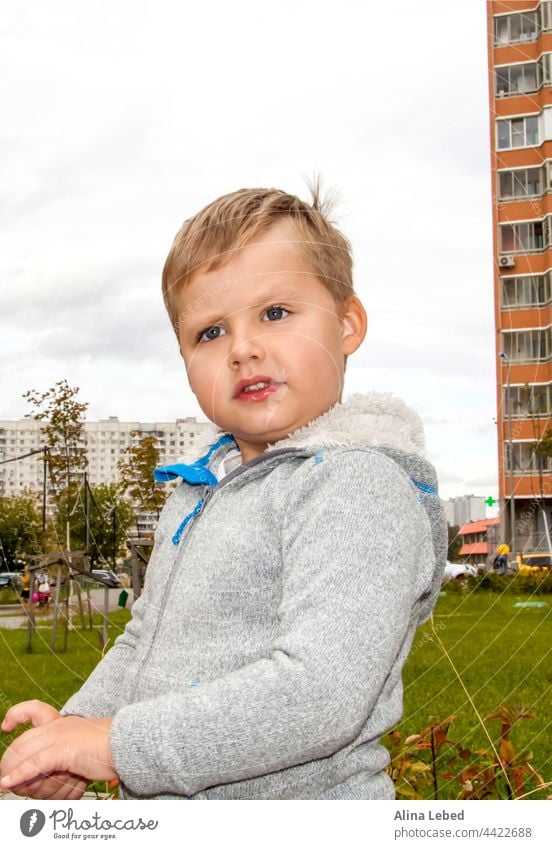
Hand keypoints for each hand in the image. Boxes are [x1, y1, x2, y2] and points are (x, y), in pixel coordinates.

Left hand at [1, 702, 116, 797]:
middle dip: (8, 762)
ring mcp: (61, 736)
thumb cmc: (111, 751)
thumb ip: (64, 759)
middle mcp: (59, 726)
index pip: (32, 719)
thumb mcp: (83, 752)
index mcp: (63, 723)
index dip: (16, 723)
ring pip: (24, 754)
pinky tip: (8, 783)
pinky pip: (35, 763)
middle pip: (22, 743)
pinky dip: (19, 774)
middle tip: (3, 780)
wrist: (129, 744)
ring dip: (12, 773)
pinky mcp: (64, 749)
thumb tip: (48, 776)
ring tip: (6, 786)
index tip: (6, 727)